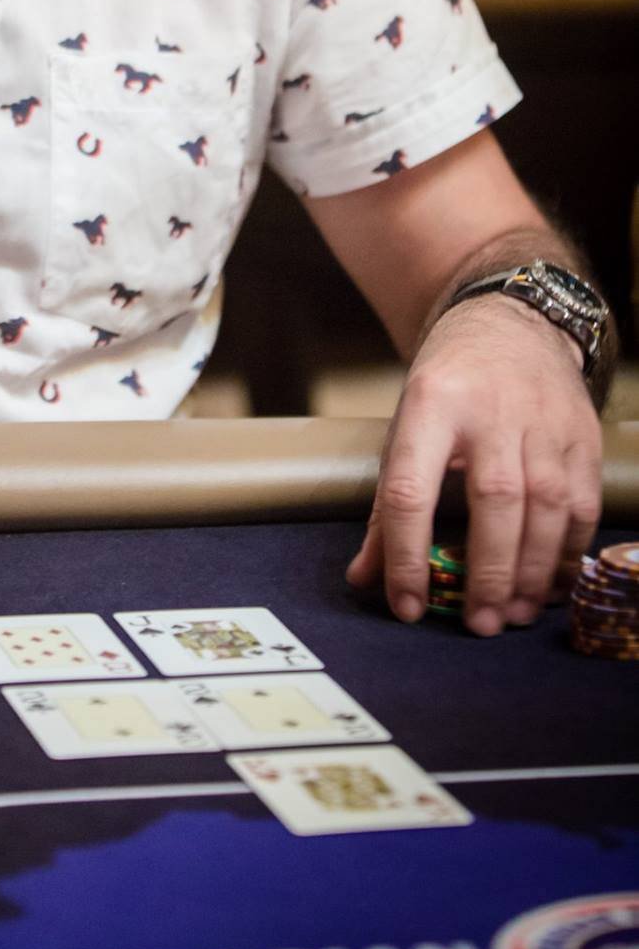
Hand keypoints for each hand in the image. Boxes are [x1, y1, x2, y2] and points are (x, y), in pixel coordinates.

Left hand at [346, 297, 601, 634]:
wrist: (509, 324)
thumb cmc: (449, 388)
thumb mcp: (405, 429)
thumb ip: (387, 507)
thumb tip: (365, 578)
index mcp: (431, 405)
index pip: (411, 489)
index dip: (406, 553)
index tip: (406, 603)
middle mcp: (491, 411)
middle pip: (494, 500)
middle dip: (487, 570)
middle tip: (477, 624)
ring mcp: (543, 421)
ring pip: (547, 506)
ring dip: (531, 571)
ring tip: (512, 613)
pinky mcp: (581, 434)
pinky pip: (583, 504)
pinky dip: (568, 552)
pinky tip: (549, 584)